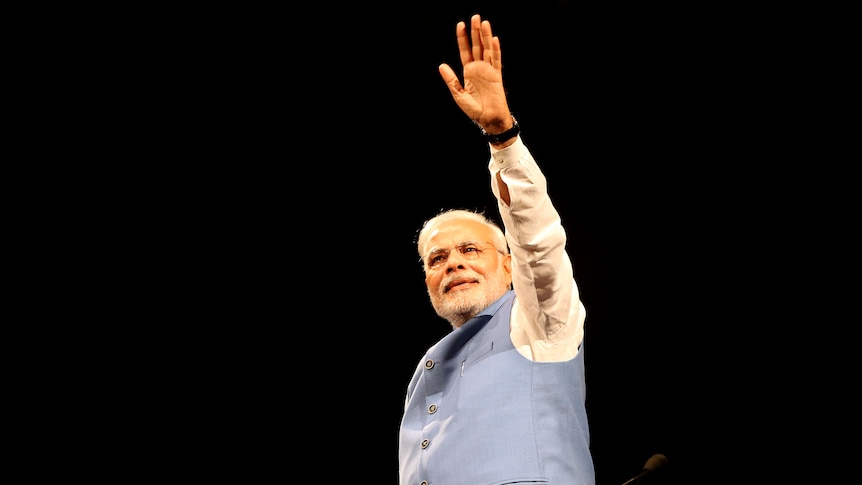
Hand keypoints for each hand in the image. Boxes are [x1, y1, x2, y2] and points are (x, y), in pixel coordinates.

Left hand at [439, 14, 512, 134]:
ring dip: (486, 36)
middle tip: (475, 17)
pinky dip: (495, 50)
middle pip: (477, 46)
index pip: (465, 51)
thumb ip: (451, 80)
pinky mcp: (497, 76)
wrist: (488, 119)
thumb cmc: (474, 110)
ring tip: (484, 23)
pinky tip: (494, 39)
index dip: (463, 38)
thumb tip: (441, 65)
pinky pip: (496, 61)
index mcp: (468, 72)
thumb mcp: (458, 94)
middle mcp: (479, 68)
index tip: (460, 25)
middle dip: (475, 32)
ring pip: (487, 50)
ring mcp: (489, 71)